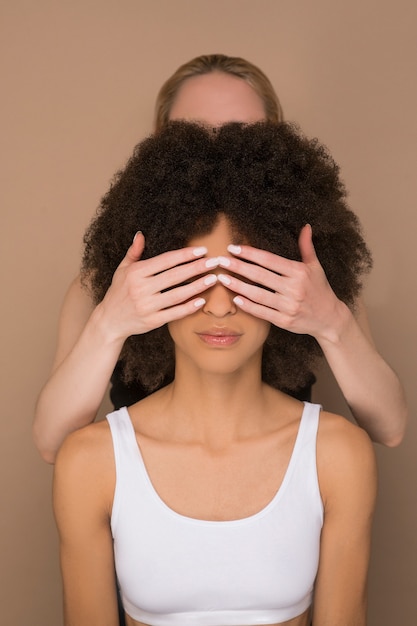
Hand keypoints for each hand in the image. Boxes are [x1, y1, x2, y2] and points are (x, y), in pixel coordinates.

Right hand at [96, 233, 216, 341]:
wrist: (109, 321)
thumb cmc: (118, 292)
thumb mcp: (122, 270)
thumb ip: (134, 252)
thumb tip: (141, 234)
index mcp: (136, 272)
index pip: (166, 261)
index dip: (185, 255)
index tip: (202, 250)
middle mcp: (141, 288)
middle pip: (175, 276)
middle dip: (197, 268)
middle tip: (215, 262)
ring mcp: (147, 306)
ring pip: (178, 295)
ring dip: (198, 286)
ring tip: (213, 279)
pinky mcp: (152, 321)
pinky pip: (174, 313)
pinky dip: (189, 307)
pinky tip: (202, 300)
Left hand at [217, 225, 342, 340]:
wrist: (330, 318)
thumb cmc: (320, 289)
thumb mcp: (315, 267)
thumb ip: (307, 247)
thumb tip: (306, 226)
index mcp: (299, 272)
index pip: (269, 260)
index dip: (249, 253)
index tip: (233, 248)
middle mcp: (294, 288)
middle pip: (260, 275)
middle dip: (238, 267)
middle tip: (220, 261)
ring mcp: (288, 306)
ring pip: (258, 294)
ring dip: (238, 286)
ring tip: (222, 279)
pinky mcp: (285, 321)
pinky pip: (262, 312)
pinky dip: (248, 306)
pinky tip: (235, 299)